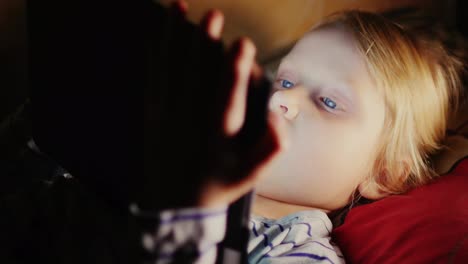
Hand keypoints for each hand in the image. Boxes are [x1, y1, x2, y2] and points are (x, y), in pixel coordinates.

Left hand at [140, 1, 287, 209]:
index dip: (235, 70)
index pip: (228, 98)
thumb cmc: (220, 183)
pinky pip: (153, 76)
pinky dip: (156, 51)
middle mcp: (189, 122)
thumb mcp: (252, 175)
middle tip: (214, 14)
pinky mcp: (152, 112)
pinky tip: (158, 30)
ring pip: (170, 69)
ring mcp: (166, 115)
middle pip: (196, 76)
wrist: (174, 201)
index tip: (243, 43)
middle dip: (205, 43)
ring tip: (179, 6)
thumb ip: (272, 146)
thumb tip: (279, 114)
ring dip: (175, 37)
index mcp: (216, 136)